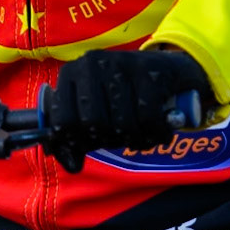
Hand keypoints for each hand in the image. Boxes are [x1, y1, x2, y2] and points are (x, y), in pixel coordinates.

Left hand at [44, 48, 211, 172]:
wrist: (166, 69)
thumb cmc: (122, 95)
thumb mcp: (94, 111)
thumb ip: (77, 138)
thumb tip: (72, 166)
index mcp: (71, 72)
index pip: (63, 120)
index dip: (76, 142)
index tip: (91, 145)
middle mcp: (92, 63)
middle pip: (93, 123)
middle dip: (108, 140)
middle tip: (120, 138)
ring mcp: (121, 63)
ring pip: (123, 123)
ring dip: (134, 140)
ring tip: (140, 136)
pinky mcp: (150, 71)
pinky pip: (149, 119)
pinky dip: (155, 135)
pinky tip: (158, 132)